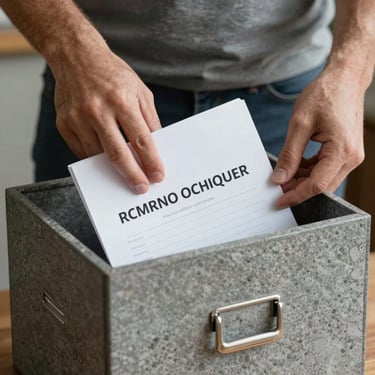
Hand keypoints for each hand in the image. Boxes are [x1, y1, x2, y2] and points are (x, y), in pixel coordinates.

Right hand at [53, 49, 163, 193]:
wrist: (76, 57)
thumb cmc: (114, 75)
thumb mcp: (140, 91)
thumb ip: (149, 120)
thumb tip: (154, 149)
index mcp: (122, 101)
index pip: (141, 140)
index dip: (151, 161)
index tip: (158, 176)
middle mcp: (98, 110)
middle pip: (118, 153)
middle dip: (132, 175)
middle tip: (141, 188)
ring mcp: (78, 118)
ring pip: (97, 155)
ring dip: (113, 171)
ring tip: (126, 177)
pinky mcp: (64, 124)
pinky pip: (82, 151)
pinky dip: (95, 159)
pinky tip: (106, 162)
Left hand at [271, 68, 364, 207]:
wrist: (344, 79)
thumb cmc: (324, 95)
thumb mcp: (300, 124)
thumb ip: (289, 155)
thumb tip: (279, 179)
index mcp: (342, 150)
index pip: (316, 185)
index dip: (295, 195)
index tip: (278, 202)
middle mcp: (351, 157)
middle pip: (322, 186)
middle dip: (298, 190)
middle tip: (276, 189)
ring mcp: (351, 155)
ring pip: (324, 180)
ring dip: (303, 181)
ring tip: (283, 175)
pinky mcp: (346, 152)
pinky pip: (327, 169)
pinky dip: (310, 171)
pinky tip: (296, 166)